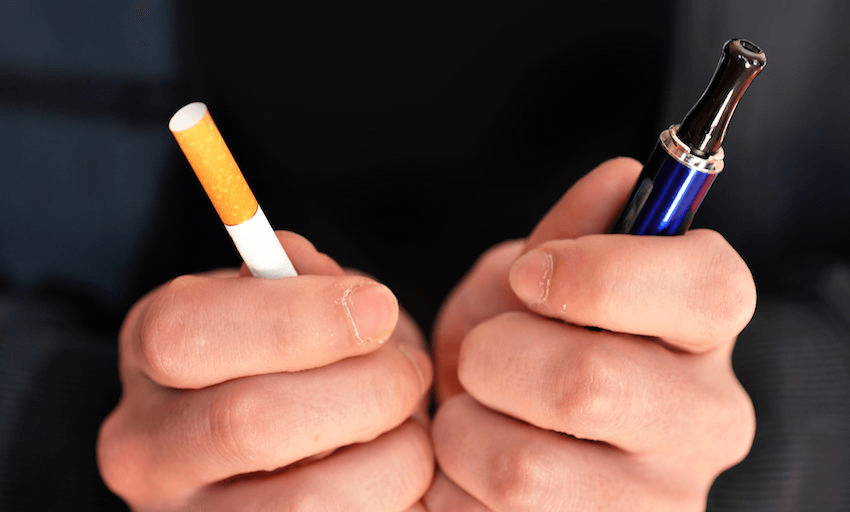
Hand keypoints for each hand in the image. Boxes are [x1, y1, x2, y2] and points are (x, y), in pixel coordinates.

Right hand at [98, 232, 433, 510]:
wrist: (285, 444)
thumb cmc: (297, 355)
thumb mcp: (293, 298)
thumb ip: (306, 279)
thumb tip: (351, 300)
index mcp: (150, 353)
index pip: (185, 334)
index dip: (295, 318)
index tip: (377, 306)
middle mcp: (147, 449)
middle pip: (249, 422)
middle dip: (364, 386)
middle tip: (408, 371)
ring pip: (307, 500)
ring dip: (393, 451)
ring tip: (404, 426)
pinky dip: (397, 494)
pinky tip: (391, 466)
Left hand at [425, 158, 756, 510]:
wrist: (502, 449)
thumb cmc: (523, 349)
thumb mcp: (533, 284)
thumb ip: (570, 234)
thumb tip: (622, 176)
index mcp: (704, 334)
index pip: (705, 287)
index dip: (600, 272)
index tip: (531, 277)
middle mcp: (706, 420)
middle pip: (588, 382)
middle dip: (495, 356)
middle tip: (483, 356)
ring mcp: (660, 502)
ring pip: (523, 465)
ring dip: (463, 426)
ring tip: (471, 415)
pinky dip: (455, 481)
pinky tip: (474, 467)